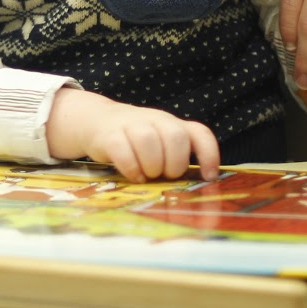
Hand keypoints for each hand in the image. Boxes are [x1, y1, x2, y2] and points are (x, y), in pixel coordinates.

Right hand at [45, 87, 218, 181]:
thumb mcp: (159, 142)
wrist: (97, 121)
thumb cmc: (135, 140)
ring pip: (148, 141)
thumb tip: (193, 188)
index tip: (208, 177)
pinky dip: (131, 168)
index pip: (199, 133)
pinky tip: (134, 175)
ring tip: (147, 175)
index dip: (209, 155)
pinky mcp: (110, 134)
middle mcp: (155, 120)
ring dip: (151, 165)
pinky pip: (123, 150)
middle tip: (164, 175)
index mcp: (172, 124)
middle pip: (175, 136)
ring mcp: (132, 124)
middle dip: (174, 163)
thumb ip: (175, 157)